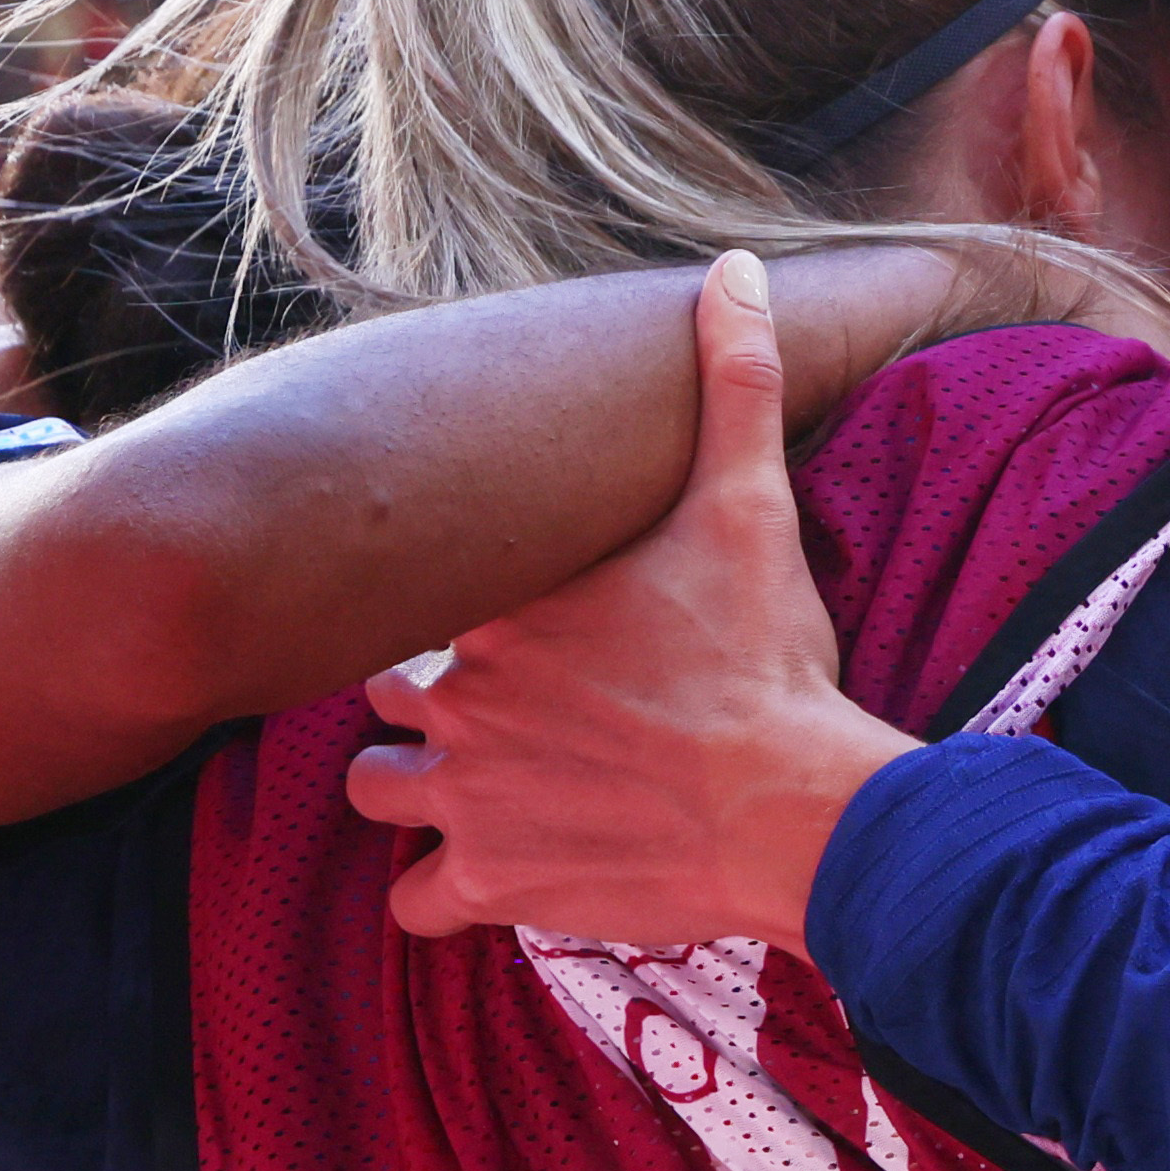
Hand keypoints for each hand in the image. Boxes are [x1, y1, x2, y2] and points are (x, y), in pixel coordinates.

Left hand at [343, 257, 908, 947]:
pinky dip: (438, 897)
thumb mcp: (751, 504)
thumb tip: (735, 268)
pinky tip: (484, 880)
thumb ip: (735, 382)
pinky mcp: (493, 883)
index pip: (423, 596)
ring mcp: (466, 794)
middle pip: (386, 692)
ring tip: (476, 794)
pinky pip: (414, 903)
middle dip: (426, 703)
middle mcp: (460, 696)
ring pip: (373, 790)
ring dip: (412, 793)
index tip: (528, 634)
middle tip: (502, 714)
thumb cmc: (767, 659)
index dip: (469, 617)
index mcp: (503, 603)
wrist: (796, 807)